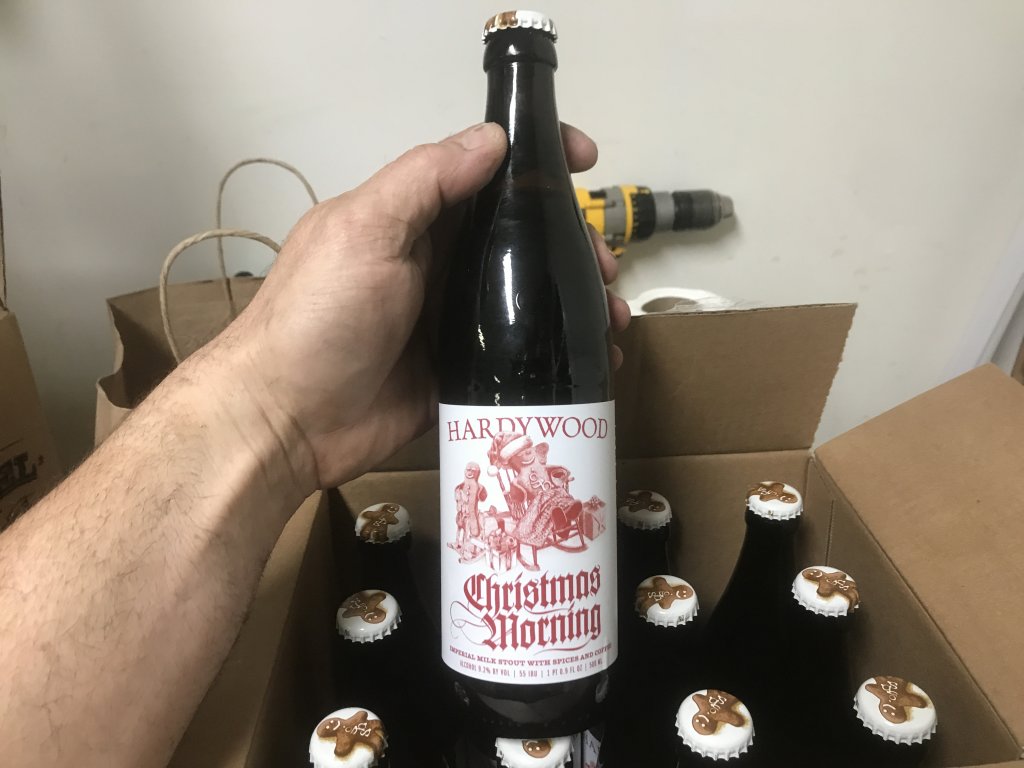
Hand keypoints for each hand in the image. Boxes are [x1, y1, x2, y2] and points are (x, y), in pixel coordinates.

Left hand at [217, 122, 629, 489]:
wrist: (287, 421)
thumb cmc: (319, 316)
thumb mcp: (364, 230)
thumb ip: (424, 181)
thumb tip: (492, 138)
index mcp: (412, 221)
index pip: (484, 175)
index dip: (535, 161)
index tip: (584, 159)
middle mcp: (437, 265)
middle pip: (519, 239)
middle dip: (570, 242)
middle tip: (603, 265)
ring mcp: (451, 322)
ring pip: (528, 299)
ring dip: (573, 300)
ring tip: (609, 318)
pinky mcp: (461, 374)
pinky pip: (520, 357)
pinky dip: (558, 354)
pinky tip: (593, 360)